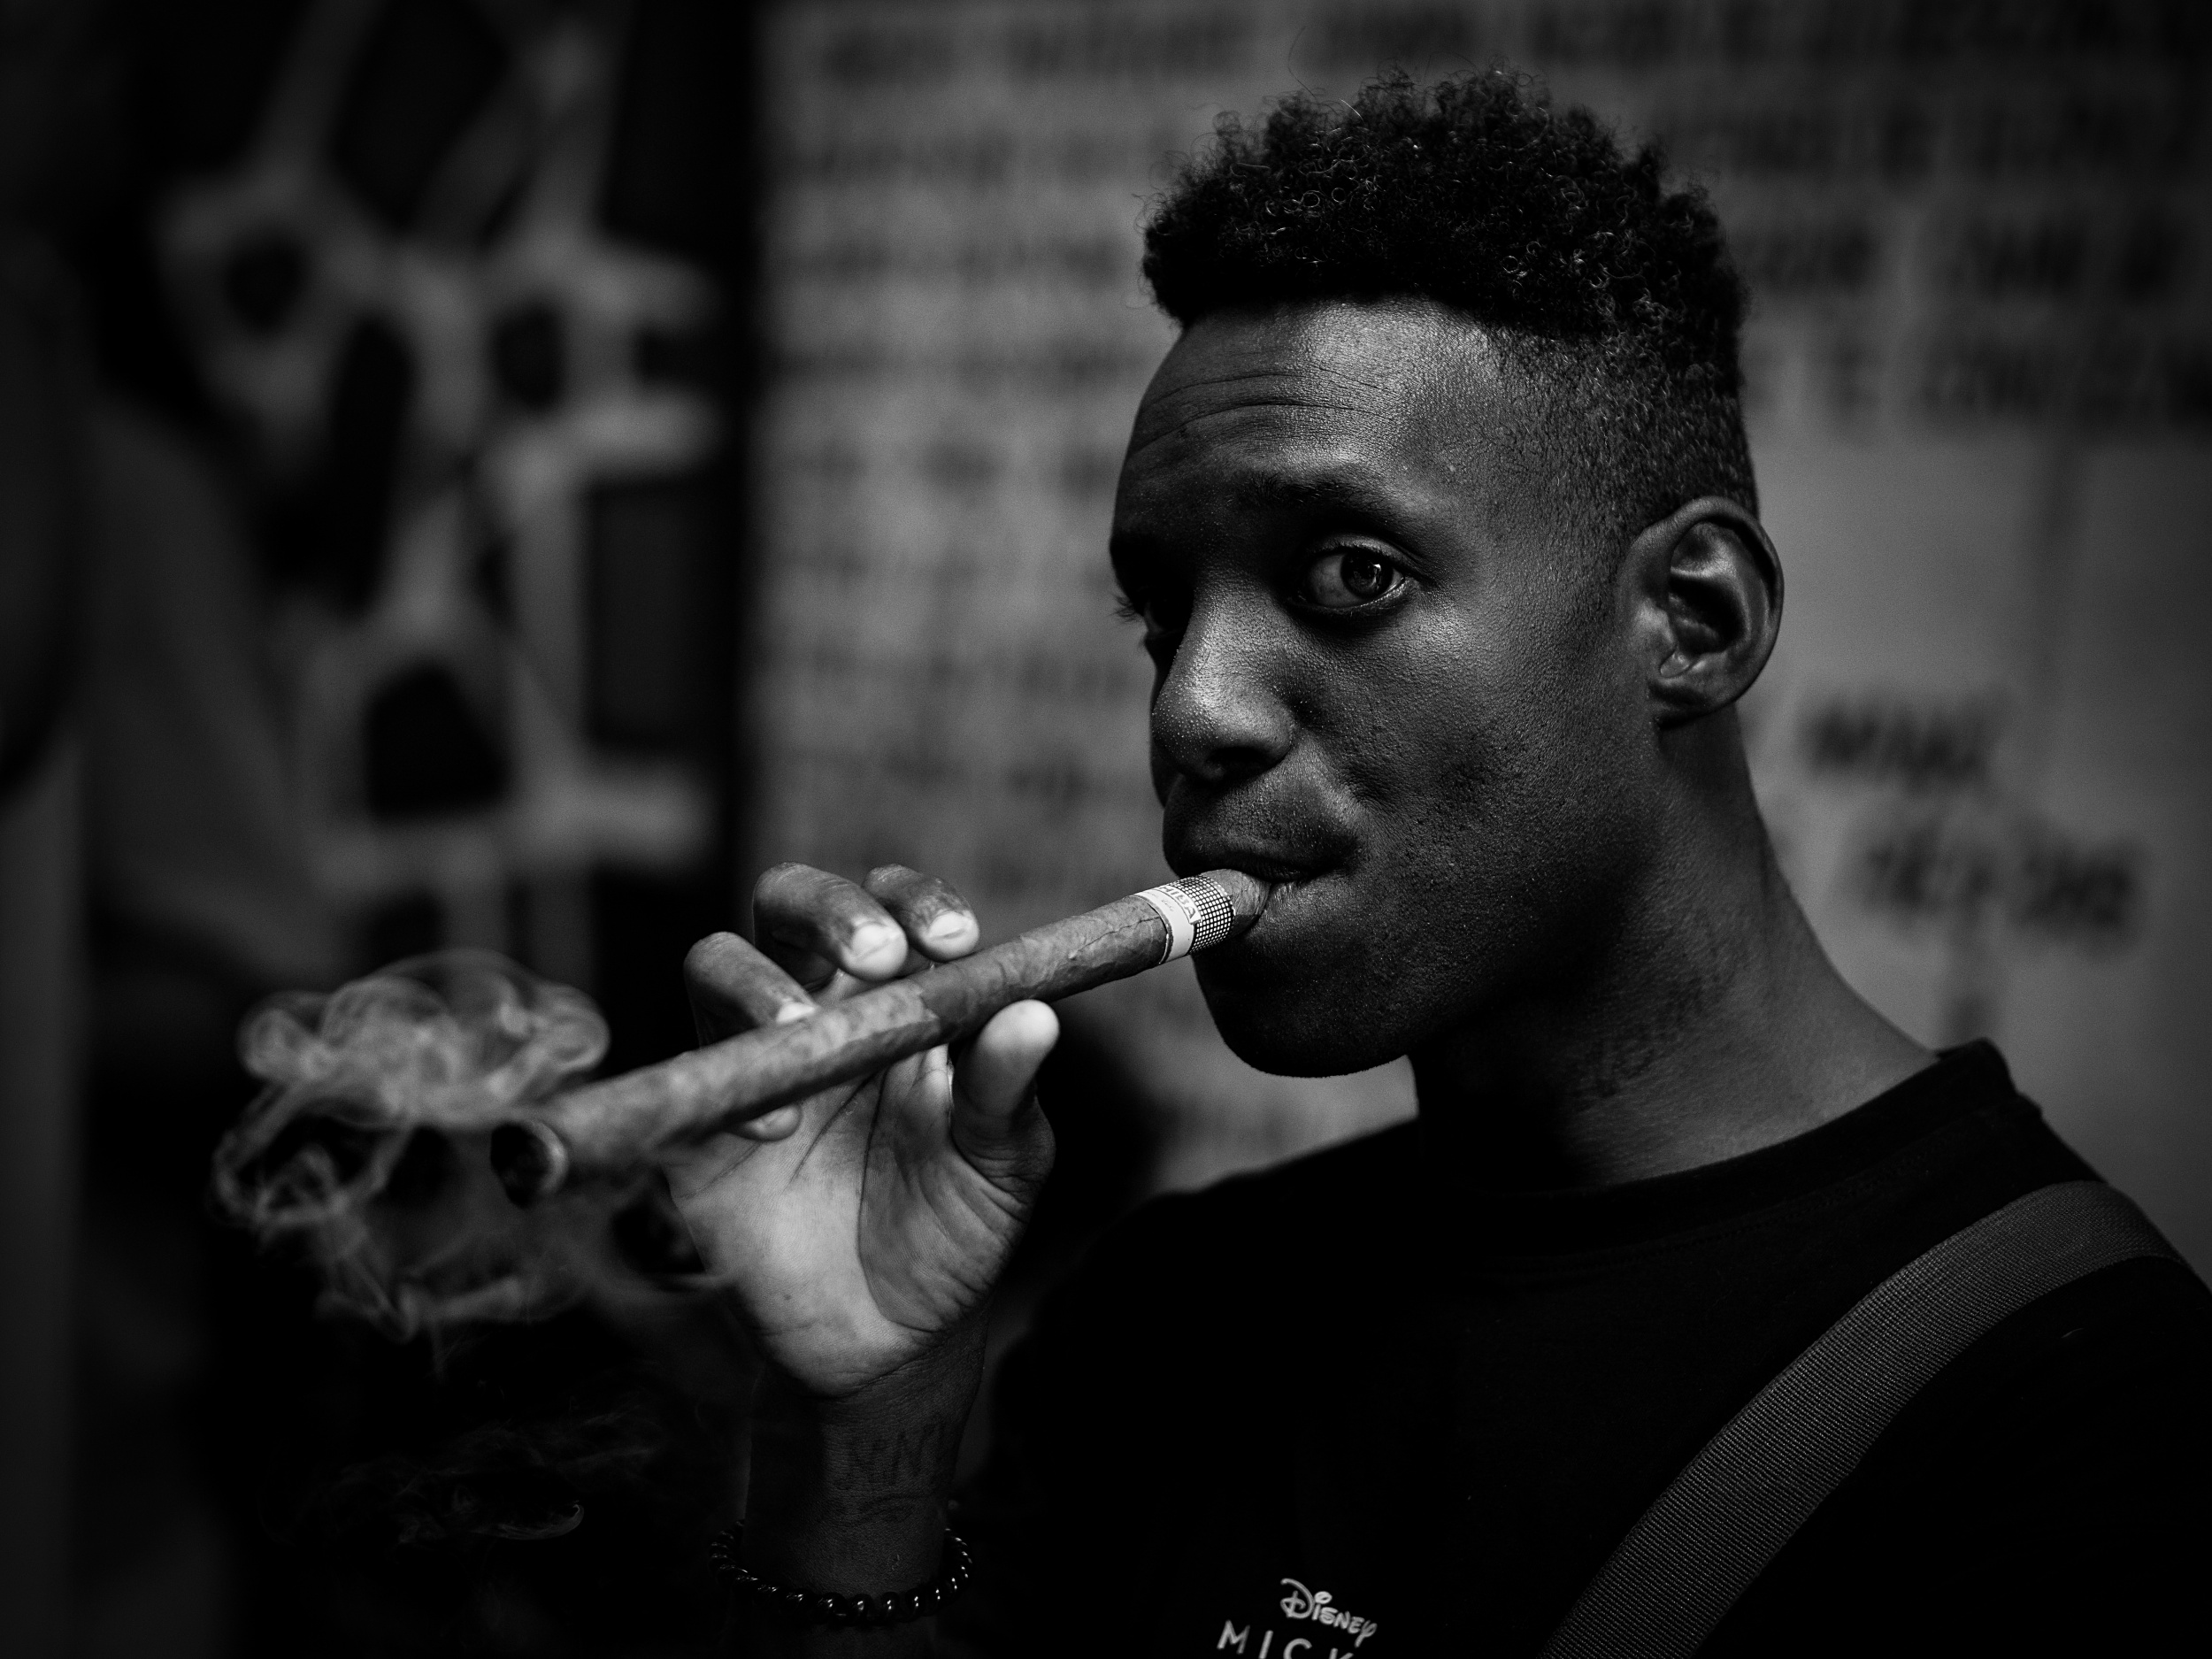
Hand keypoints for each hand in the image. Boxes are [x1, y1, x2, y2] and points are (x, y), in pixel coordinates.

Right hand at [661, 863, 1057, 1401]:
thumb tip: (1036, 1014)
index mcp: (900, 999)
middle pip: (789, 903)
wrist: (887, 1340)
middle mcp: (820, 1009)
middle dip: (826, 906)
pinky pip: (692, 1074)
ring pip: (717, 961)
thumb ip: (1008, 1093)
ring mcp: (754, 1059)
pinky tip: (779, 1133)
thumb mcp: (1001, 1166)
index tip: (955, 940)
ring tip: (804, 1028)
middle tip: (876, 953)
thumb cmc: (953, 1229)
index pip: (895, 911)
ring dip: (758, 980)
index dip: (917, 902)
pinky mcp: (701, 1123)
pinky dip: (731, 1087)